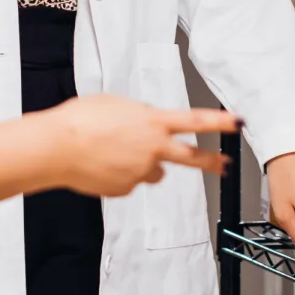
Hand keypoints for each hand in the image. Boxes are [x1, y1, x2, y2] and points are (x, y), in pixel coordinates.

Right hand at [36, 94, 240, 196]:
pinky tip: (101, 164)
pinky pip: (129, 181)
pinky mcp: (127, 189)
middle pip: (192, 158)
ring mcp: (142, 171)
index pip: (195, 121)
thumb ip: (140, 117)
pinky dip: (119, 174)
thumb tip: (147, 126)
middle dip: (211, 162)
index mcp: (153, 123)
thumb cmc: (81, 120)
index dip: (220, 122)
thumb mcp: (117, 105)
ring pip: (153, 170)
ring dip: (143, 163)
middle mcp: (153, 148)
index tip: (238, 123)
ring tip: (114, 152)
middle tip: (224, 165)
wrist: (56, 148)